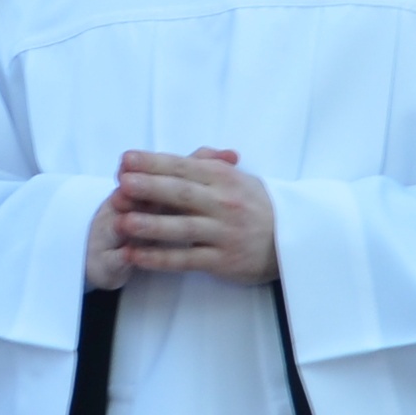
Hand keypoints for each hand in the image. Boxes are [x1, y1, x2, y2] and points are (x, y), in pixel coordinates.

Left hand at [109, 147, 278, 283]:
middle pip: (182, 194)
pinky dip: (160, 258)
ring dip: (151, 226)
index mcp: (224, 177)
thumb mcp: (237, 177)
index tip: (126, 159)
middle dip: (150, 187)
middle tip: (121, 183)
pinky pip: (187, 259)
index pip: (184, 167)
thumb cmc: (257, 205)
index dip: (154, 163)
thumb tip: (176, 154)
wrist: (294, 239)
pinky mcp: (223, 260)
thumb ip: (207, 164)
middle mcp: (224, 203)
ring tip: (122, 222)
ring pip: (183, 228)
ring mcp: (224, 233)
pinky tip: (136, 256)